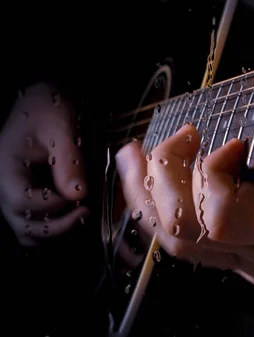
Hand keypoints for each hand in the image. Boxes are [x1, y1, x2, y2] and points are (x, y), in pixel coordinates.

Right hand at [0, 83, 87, 246]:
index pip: (20, 201)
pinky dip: (52, 228)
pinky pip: (34, 225)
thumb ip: (68, 162)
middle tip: (84, 211)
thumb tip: (77, 194)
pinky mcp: (27, 198)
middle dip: (56, 225)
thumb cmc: (47, 111)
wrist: (42, 103)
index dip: (50, 205)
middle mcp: (5, 187)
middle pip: (22, 224)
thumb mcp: (61, 130)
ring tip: (80, 214)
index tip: (76, 198)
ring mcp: (14, 194)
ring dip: (54, 231)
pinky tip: (72, 216)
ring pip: (27, 231)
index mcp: (6, 169)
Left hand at [116, 47, 253, 315]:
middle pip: (189, 230)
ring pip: (181, 244)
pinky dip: (165, 211)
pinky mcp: (252, 266)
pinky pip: (194, 247)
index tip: (226, 138)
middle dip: (164, 176)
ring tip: (139, 157)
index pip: (230, 214)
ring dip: (149, 196)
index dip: (210, 173)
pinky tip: (160, 185)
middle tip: (178, 138)